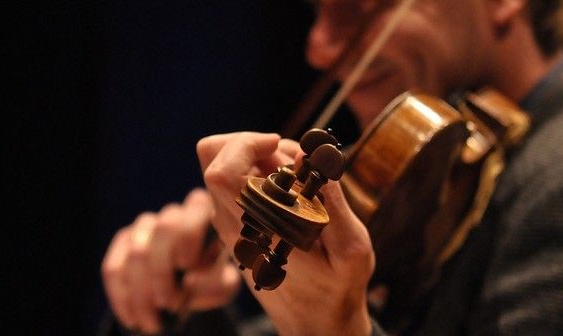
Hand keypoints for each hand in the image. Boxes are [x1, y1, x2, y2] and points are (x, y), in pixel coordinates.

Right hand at [101, 188, 240, 333]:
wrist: (187, 294)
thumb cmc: (211, 281)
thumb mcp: (224, 285)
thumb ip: (216, 281)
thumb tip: (189, 281)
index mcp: (205, 215)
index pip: (197, 206)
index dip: (190, 235)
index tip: (188, 266)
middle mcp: (174, 214)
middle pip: (164, 228)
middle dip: (165, 271)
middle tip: (172, 303)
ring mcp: (145, 226)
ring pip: (138, 252)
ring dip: (144, 294)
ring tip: (154, 322)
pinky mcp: (123, 242)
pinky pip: (114, 268)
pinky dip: (123, 299)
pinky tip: (133, 319)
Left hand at [197, 132, 374, 334]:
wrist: (316, 326)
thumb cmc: (336, 289)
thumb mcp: (350, 247)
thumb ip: (331, 199)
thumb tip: (311, 153)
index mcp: (257, 230)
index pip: (220, 170)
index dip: (246, 144)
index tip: (279, 146)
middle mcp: (233, 224)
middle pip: (213, 157)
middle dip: (254, 145)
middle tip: (293, 164)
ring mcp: (231, 225)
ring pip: (224, 167)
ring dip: (259, 160)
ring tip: (299, 183)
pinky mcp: (237, 227)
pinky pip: (236, 185)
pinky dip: (261, 175)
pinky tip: (292, 196)